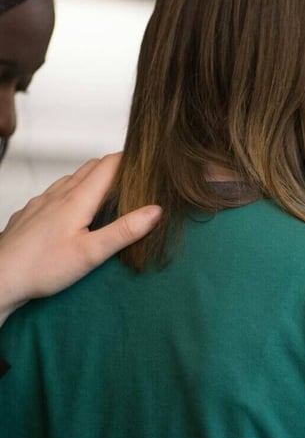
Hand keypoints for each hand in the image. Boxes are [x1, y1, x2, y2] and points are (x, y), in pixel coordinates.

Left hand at [0, 153, 160, 324]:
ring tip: (112, 189)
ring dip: (95, 178)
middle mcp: (58, 194)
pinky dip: (75, 190)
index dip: (129, 159)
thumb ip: (125, 231)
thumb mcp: (92, 253)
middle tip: (136, 175)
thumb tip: (155, 211)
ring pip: (73, 178)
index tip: (148, 161)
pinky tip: (78, 208)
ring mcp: (42, 202)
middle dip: (115, 166)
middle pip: (91, 168)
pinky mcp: (32, 213)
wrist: (1, 278)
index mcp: (76, 200)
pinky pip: (57, 192)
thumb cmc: (43, 267)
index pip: (108, 166)